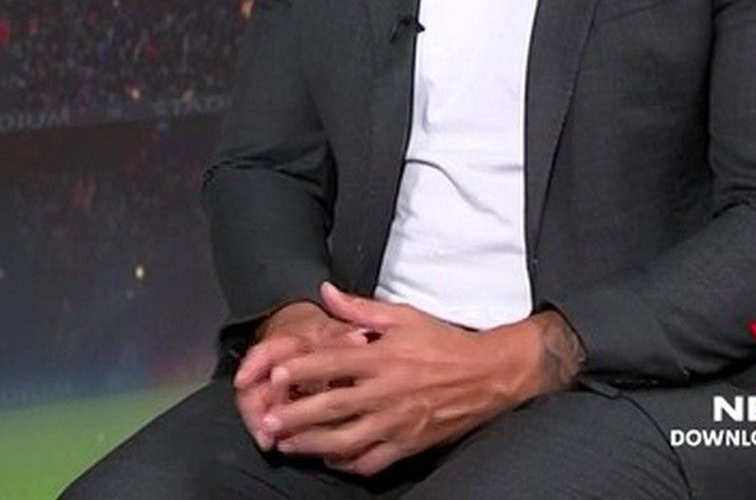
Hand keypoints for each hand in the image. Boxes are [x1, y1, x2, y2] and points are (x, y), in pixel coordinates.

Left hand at [261, 283, 566, 476]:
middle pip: (331, 409)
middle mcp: (386, 393)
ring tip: (286, 446)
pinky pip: (372, 461)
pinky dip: (347, 464)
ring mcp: (397, 423)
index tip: (274, 377)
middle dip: (294, 417)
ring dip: (312, 445)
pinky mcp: (409, 445)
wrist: (489, 375)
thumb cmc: (443, 343)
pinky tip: (329, 460)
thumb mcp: (403, 316)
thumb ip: (360, 307)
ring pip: (346, 441)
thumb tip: (325, 292)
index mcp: (382, 358)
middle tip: (266, 422)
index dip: (300, 371)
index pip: (331, 365)